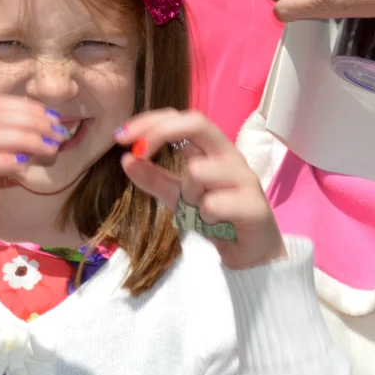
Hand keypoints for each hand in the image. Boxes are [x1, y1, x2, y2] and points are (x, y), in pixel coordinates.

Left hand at [118, 109, 284, 269]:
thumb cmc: (217, 218)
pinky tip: (216, 225)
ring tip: (200, 212)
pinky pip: (213, 204)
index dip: (150, 121)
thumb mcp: (177, 197)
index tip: (120, 137)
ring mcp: (245, 178)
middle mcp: (230, 156)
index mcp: (212, 149)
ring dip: (188, 194)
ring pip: (199, 171)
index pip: (181, 119)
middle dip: (161, 132)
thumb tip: (126, 159)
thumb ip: (153, 179)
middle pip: (197, 123)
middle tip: (138, 151)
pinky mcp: (255, 205)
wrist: (251, 255)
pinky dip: (205, 217)